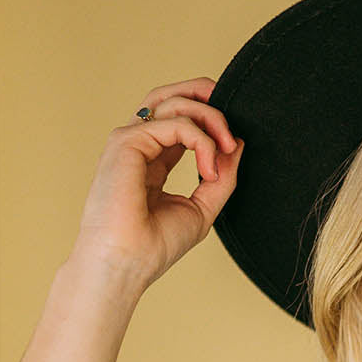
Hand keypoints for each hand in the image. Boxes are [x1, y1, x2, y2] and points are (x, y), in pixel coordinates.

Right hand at [69, 76, 242, 291]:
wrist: (124, 266)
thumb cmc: (153, 247)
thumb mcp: (201, 209)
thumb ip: (221, 177)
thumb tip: (237, 144)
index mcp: (152, 159)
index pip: (180, 119)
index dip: (210, 118)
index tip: (233, 145)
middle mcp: (138, 145)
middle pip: (171, 97)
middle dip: (206, 95)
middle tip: (232, 119)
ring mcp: (130, 141)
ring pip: (174, 102)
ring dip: (210, 117)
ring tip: (226, 146)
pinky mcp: (127, 142)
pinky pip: (174, 123)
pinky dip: (201, 140)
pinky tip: (208, 168)